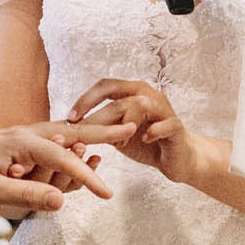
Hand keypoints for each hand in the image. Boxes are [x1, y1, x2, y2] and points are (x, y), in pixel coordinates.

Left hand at [0, 122, 131, 218]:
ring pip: (64, 134)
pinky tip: (84, 146)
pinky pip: (52, 142)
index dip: (87, 177)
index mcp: (20, 140)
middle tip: (133, 128)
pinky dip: (73, 142)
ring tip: (118, 133)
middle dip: (103, 133)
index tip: (107, 194)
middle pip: (73, 132)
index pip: (64, 158)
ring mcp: (22, 137)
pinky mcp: (18, 145)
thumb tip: (61, 201)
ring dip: (90, 135)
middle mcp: (25, 133)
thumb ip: (28, 194)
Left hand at [70, 79, 216, 185]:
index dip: (86, 99)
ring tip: (118, 143)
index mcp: (132, 92)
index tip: (70, 118)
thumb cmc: (145, 143)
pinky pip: (166, 124)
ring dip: (125, 124)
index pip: (106, 85)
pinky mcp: (177, 126)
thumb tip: (68, 127)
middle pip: (120, 96)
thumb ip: (100, 125)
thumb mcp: (117, 133)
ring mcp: (164, 109)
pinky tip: (144, 140)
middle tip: (84, 133)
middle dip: (99, 116)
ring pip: (142, 105)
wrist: (176, 158)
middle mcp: (148, 94)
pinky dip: (153, 131)